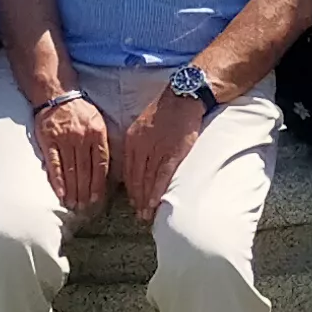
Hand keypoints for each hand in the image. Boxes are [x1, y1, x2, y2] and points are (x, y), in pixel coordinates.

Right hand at [34, 89, 112, 212]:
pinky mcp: (49, 141)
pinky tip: (60, 193)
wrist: (57, 94)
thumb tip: (109, 168)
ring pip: (70, 170)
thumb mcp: (98, 122)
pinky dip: (57, 180)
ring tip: (73, 204)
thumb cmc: (80, 110)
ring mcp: (64, 139)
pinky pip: (54, 164)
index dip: (99, 184)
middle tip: (85, 207)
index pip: (100, 164)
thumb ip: (102, 143)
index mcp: (97, 133)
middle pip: (85, 170)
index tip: (98, 199)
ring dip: (73, 190)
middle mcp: (82, 137)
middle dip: (85, 191)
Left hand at [115, 89, 208, 217]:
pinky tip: (155, 202)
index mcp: (132, 140)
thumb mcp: (144, 125)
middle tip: (139, 215)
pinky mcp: (172, 151)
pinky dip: (158, 190)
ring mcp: (156, 149)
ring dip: (146, 199)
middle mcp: (141, 146)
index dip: (130, 188)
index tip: (133, 202)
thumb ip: (140, 144)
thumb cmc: (167, 111)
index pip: (128, 170)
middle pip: (136, 178)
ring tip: (146, 215)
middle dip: (136, 199)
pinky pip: (162, 175)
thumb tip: (141, 163)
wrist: (183, 96)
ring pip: (148, 179)